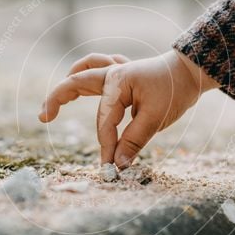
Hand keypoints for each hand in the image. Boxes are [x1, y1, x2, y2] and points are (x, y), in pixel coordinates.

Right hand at [39, 50, 218, 167]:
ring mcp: (116, 70)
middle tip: (43, 118)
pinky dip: (86, 73)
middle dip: (56, 99)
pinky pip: (98, 67)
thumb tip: (118, 164)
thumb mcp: (156, 118)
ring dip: (67, 83)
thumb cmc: (174, 90)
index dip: (106, 145)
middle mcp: (112, 72)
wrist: (191, 70)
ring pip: (83, 70)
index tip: (109, 167)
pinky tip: (80, 83)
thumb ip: (134, 140)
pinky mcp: (122, 73)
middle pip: (76, 83)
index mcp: (118, 82)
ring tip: (53, 102)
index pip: (104, 120)